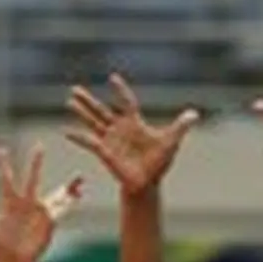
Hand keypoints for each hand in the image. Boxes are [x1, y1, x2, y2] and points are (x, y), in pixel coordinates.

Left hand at [0, 144, 82, 261]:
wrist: (11, 261)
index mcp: (10, 202)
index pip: (6, 178)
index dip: (3, 163)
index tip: (1, 147)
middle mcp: (26, 203)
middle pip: (32, 178)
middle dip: (35, 163)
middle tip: (40, 145)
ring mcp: (39, 213)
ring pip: (53, 195)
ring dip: (66, 187)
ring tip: (79, 177)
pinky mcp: (49, 224)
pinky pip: (61, 212)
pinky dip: (69, 204)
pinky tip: (80, 195)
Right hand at [66, 74, 198, 194]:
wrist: (147, 183)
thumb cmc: (158, 163)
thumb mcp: (170, 141)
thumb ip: (180, 126)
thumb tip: (195, 114)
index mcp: (134, 123)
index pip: (126, 102)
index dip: (120, 91)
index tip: (113, 78)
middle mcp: (119, 129)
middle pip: (101, 110)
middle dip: (88, 100)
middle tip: (74, 88)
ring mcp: (110, 141)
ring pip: (93, 122)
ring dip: (81, 113)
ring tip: (69, 101)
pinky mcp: (105, 153)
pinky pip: (90, 143)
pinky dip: (79, 138)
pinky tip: (67, 132)